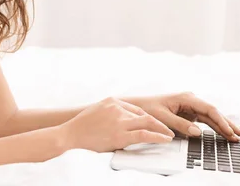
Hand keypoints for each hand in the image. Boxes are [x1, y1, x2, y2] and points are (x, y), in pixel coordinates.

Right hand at [60, 97, 174, 152]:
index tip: (154, 124)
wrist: (69, 135)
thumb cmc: (81, 128)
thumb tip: (125, 121)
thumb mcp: (97, 112)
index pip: (136, 109)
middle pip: (144, 114)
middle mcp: (117, 108)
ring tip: (169, 135)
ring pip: (147, 123)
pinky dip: (157, 136)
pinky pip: (144, 134)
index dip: (147, 118)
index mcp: (112, 101)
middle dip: (158, 122)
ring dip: (161, 129)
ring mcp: (119, 120)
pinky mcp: (120, 134)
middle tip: (169, 128)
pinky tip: (164, 139)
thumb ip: (111, 113)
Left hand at [127, 92, 239, 141]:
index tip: (229, 132)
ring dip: (223, 126)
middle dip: (227, 124)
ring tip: (236, 136)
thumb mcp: (162, 118)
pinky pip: (205, 120)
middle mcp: (191, 100)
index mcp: (186, 97)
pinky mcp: (188, 113)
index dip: (221, 121)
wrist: (136, 107)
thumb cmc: (147, 109)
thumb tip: (198, 132)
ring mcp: (191, 106)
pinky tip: (223, 133)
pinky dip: (214, 127)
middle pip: (213, 112)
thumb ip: (180, 125)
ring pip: (211, 117)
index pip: (209, 109)